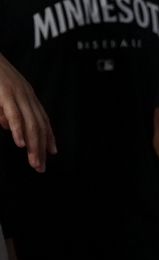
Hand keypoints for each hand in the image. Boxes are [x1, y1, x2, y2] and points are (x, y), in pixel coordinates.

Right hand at [0, 53, 55, 171]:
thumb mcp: (1, 97)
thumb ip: (5, 111)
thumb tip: (9, 126)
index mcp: (27, 95)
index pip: (42, 119)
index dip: (48, 136)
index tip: (52, 153)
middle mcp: (27, 95)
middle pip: (39, 125)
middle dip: (41, 148)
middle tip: (40, 167)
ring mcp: (17, 93)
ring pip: (30, 122)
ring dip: (33, 144)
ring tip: (34, 161)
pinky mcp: (6, 93)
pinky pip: (15, 114)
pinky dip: (19, 130)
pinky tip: (20, 144)